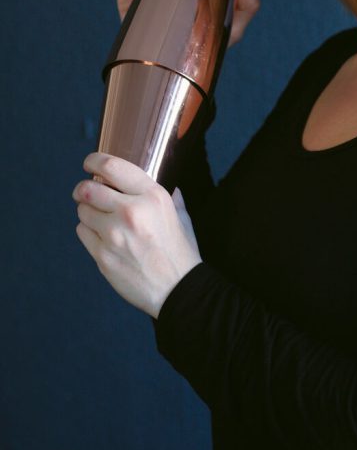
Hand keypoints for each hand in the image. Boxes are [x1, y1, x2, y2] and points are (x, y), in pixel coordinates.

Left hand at [73, 153, 201, 318]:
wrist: (177, 289)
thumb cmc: (180, 251)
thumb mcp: (180, 216)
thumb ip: (172, 197)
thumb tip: (170, 185)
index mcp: (152, 196)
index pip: (112, 166)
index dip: (94, 161)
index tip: (90, 163)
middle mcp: (130, 211)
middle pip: (88, 188)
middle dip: (83, 188)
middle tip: (85, 191)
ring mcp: (114, 235)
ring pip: (82, 211)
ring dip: (87, 211)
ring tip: (98, 217)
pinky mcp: (102, 256)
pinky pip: (82, 232)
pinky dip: (88, 231)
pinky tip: (101, 235)